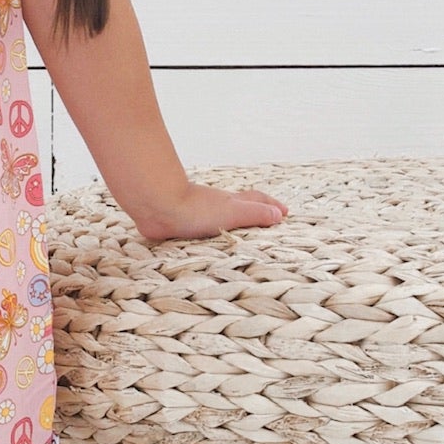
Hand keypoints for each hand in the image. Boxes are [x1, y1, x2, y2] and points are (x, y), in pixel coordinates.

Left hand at [130, 179, 289, 243]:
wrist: (158, 207)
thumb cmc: (196, 210)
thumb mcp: (233, 213)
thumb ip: (256, 214)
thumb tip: (279, 215)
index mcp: (232, 203)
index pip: (258, 202)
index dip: (272, 206)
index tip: (285, 212)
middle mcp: (216, 207)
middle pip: (240, 206)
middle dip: (255, 211)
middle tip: (268, 218)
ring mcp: (199, 215)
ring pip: (220, 217)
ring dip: (232, 222)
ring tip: (240, 232)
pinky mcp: (182, 226)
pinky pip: (200, 231)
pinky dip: (210, 234)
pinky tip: (206, 241)